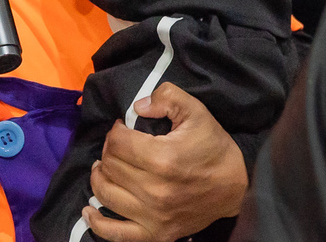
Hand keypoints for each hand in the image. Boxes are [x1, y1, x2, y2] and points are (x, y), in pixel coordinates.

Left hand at [84, 83, 247, 241]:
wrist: (236, 188)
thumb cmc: (214, 148)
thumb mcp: (196, 112)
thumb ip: (167, 97)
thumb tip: (137, 106)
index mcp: (163, 159)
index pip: (117, 142)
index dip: (116, 130)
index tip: (123, 128)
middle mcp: (154, 190)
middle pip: (110, 165)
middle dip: (110, 150)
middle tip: (120, 145)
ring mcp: (153, 216)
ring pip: (106, 194)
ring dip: (100, 177)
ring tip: (106, 167)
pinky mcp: (155, 234)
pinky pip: (115, 234)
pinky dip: (97, 222)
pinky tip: (89, 210)